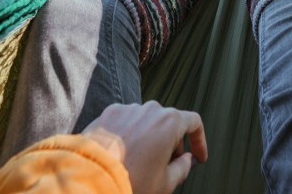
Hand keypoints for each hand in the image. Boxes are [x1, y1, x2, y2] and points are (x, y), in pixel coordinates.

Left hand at [81, 101, 207, 193]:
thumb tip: (187, 160)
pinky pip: (127, 121)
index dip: (200, 141)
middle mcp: (150, 109)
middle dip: (173, 143)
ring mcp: (128, 108)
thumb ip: (183, 168)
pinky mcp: (109, 112)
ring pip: (147, 121)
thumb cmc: (132, 180)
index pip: (194, 122)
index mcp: (169, 122)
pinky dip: (130, 133)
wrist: (92, 174)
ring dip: (150, 137)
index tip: (197, 157)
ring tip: (142, 161)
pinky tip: (124, 153)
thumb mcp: (166, 182)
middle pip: (169, 122)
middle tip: (168, 166)